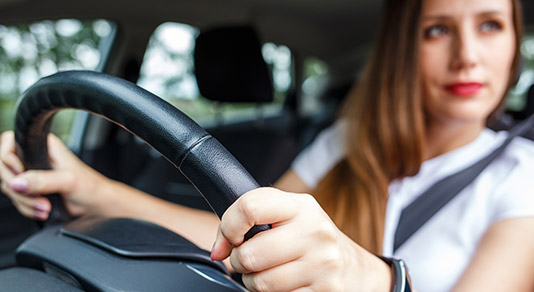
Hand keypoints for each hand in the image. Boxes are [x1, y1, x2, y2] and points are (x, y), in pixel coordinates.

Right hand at [0, 131, 110, 219]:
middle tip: (38, 197)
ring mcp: (31, 174)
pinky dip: (26, 207)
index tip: (20, 172)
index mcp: (43, 145)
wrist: (96, 205)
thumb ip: (42, 180)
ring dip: (25, 201)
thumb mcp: (68, 181)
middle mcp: (34, 157)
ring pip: (9, 186)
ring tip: (45, 206)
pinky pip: (16, 199)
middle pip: (4, 168)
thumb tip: (17, 182)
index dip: (8, 158)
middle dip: (19, 188)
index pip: (9, 142)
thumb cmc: (90, 187)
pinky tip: (42, 210)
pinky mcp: (30, 190)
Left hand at [211, 187, 391, 291]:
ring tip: (267, 273)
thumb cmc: (309, 239)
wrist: (353, 267)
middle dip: (240, 262)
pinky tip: (283, 285)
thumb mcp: (289, 217)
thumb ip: (252, 219)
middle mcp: (315, 231)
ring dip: (254, 282)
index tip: (229, 239)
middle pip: (250, 253)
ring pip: (260, 282)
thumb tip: (219, 250)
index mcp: (302, 206)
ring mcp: (323, 263)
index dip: (229, 226)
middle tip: (250, 260)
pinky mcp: (325, 290)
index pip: (250, 206)